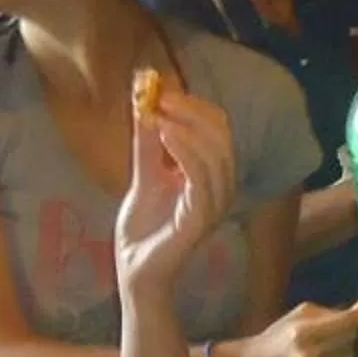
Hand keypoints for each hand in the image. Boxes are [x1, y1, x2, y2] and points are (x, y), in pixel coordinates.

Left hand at [115, 89, 236, 295]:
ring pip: (216, 153)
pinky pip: (201, 177)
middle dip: (192, 110)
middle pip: (222, 135)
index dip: (194, 104)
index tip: (161, 88)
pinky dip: (184, 150)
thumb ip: (148, 143)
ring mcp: (215, 203)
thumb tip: (145, 104)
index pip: (218, 128)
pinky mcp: (201, 218)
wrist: (135, 268)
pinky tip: (164, 134)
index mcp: (212, 174)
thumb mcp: (143, 174)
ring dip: (187, 126)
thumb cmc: (144, 227)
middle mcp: (221, 186)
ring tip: (159, 114)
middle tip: (161, 97)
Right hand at [228, 298, 357, 356]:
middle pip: (350, 337)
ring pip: (349, 353)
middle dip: (349, 328)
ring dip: (345, 344)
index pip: (346, 322)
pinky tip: (324, 355)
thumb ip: (328, 312)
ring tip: (328, 340)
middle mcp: (314, 354)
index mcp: (305, 332)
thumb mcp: (298, 314)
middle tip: (342, 323)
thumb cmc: (276, 335)